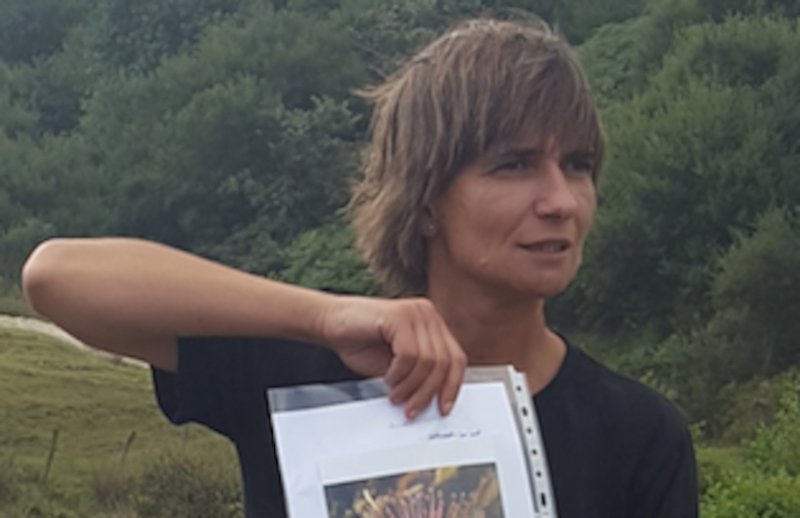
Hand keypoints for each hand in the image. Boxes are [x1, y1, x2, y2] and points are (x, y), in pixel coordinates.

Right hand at [320, 296, 466, 418]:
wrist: (330, 323)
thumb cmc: (361, 341)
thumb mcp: (398, 365)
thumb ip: (419, 375)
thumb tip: (434, 401)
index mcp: (432, 325)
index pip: (456, 358)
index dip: (452, 386)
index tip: (443, 408)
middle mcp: (427, 314)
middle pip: (445, 362)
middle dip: (428, 392)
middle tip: (412, 409)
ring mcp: (415, 312)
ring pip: (428, 361)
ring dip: (411, 386)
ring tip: (396, 395)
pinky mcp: (399, 316)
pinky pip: (410, 355)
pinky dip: (399, 374)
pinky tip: (388, 378)